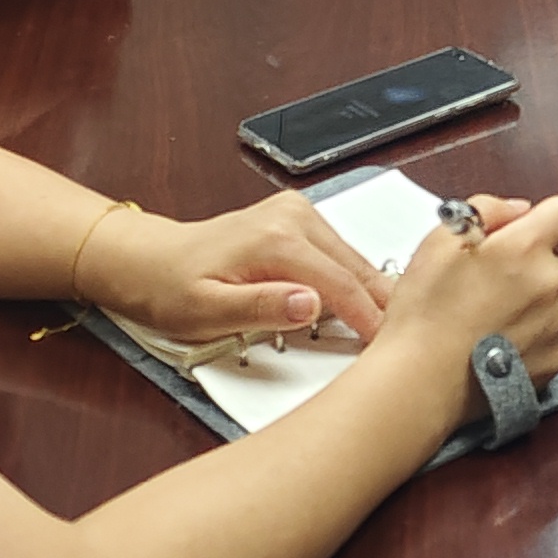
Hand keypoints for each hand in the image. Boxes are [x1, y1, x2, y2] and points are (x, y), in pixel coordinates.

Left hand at [79, 192, 388, 345]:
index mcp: (276, 239)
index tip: (387, 345)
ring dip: (368, 291)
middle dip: (380, 302)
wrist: (149, 260)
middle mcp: (293, 216)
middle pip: (354, 267)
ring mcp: (297, 213)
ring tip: (388, 325)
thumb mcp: (206, 312)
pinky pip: (337, 252)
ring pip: (351, 258)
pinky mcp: (297, 217)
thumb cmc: (170, 289)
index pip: (340, 283)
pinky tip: (359, 302)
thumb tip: (311, 304)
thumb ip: (262, 307)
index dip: (368, 317)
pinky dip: (351, 278)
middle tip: (408, 336)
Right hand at [378, 193, 557, 398]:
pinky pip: (548, 336)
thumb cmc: (425, 315)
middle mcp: (550, 282)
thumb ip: (487, 210)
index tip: (521, 231)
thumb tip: (517, 209)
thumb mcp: (440, 240)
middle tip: (483, 282)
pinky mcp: (553, 359)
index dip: (545, 217)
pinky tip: (493, 342)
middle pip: (553, 257)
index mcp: (526, 247)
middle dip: (525, 263)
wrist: (423, 381)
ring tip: (481, 318)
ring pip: (549, 298)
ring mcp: (555, 323)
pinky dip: (527, 337)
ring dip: (525, 302)